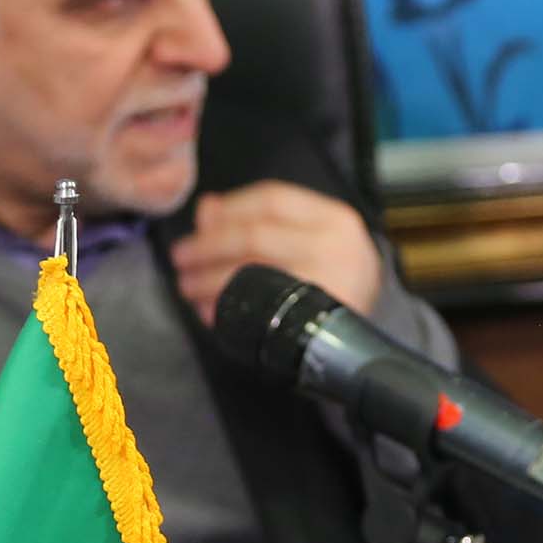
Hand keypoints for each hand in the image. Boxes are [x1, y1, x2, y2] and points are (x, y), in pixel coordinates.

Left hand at [171, 180, 385, 325]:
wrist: (361, 343)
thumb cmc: (329, 286)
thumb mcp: (301, 244)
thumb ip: (255, 220)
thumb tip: (206, 208)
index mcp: (334, 218)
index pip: (272, 199)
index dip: (228, 208)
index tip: (199, 224)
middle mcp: (338, 246)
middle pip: (256, 235)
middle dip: (209, 246)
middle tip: (181, 260)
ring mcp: (332, 283)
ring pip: (253, 271)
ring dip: (210, 279)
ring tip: (188, 288)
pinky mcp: (318, 320)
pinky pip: (260, 308)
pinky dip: (228, 309)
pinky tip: (212, 313)